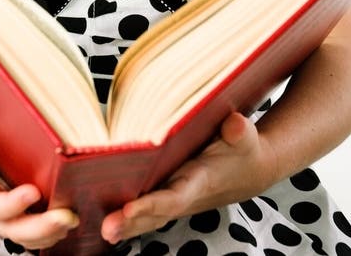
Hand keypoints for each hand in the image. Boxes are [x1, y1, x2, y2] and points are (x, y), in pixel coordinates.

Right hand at [0, 100, 78, 249]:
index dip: (12, 204)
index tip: (33, 192)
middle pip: (14, 229)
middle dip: (40, 227)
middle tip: (66, 216)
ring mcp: (1, 216)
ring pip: (26, 236)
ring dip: (50, 233)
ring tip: (72, 218)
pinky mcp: (12, 215)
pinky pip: (32, 232)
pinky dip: (50, 232)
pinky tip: (70, 219)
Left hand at [101, 112, 276, 243]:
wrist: (249, 169)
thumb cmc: (243, 149)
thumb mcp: (245, 136)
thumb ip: (239, 131)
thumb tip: (234, 124)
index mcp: (200, 181)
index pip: (174, 197)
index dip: (152, 205)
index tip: (129, 210)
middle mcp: (185, 195)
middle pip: (155, 214)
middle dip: (131, 222)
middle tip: (106, 228)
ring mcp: (175, 198)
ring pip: (147, 216)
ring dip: (125, 224)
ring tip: (100, 227)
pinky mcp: (169, 195)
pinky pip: (146, 210)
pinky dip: (127, 217)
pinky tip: (102, 215)